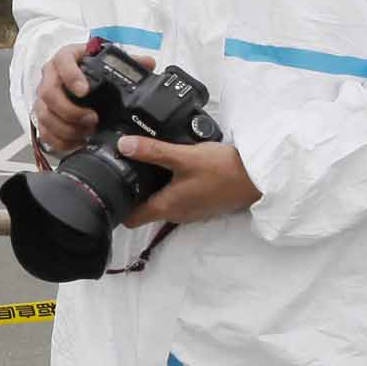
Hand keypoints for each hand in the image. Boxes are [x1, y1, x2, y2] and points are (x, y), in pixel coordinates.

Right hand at [33, 42, 147, 156]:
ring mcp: (44, 97)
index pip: (62, 61)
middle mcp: (50, 75)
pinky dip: (59, 140)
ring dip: (65, 128)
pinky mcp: (43, 115)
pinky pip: (43, 130)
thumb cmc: (94, 71)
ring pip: (44, 114)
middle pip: (48, 92)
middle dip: (69, 109)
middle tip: (91, 119)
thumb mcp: (110, 63)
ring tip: (87, 133)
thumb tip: (148, 63)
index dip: (71, 76)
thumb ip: (129, 62)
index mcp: (66, 57)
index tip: (84, 91)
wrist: (80, 80)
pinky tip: (77, 142)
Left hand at [117, 137, 261, 227]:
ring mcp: (190, 210)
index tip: (107, 190)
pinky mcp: (202, 202)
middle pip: (144, 209)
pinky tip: (173, 167)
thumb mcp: (183, 156)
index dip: (117, 208)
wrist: (259, 178)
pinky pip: (178, 197)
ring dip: (153, 188)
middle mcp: (176, 214)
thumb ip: (152, 151)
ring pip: (162, 202)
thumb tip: (124, 146)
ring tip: (145, 164)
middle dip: (133, 193)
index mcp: (166, 207)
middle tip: (122, 169)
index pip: (131, 219)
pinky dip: (171, 186)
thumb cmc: (223, 170)